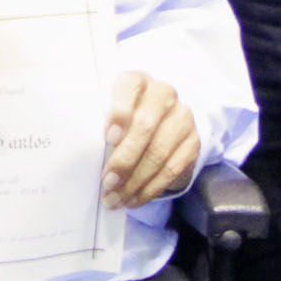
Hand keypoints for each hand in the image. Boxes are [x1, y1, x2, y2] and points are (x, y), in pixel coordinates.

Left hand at [104, 73, 197, 207]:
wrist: (158, 125)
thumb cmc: (122, 121)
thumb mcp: (107, 114)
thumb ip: (100, 126)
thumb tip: (88, 157)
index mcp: (137, 81)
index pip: (130, 87)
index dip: (120, 112)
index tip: (109, 137)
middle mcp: (163, 95)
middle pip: (145, 126)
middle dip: (124, 159)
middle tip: (107, 182)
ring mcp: (182, 118)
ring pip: (159, 152)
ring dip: (135, 181)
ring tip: (115, 198)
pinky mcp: (192, 142)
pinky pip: (172, 169)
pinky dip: (150, 188)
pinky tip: (134, 199)